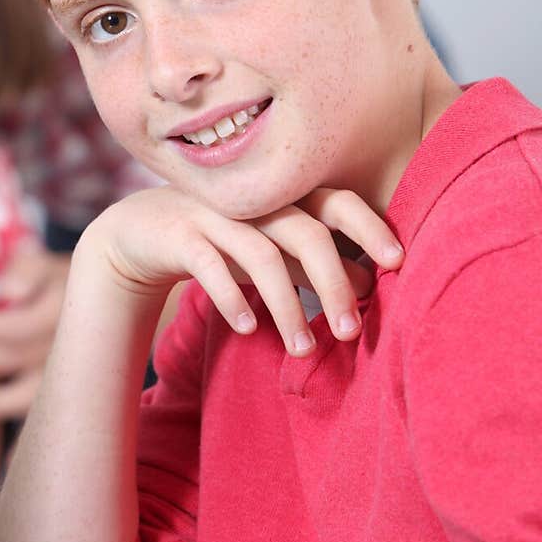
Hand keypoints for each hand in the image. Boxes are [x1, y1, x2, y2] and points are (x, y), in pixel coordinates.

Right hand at [85, 186, 403, 355]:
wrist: (143, 230)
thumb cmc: (223, 239)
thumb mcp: (273, 248)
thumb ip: (314, 262)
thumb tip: (370, 284)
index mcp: (283, 194)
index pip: (337, 201)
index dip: (369, 227)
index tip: (398, 262)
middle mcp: (253, 197)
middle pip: (306, 233)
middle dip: (334, 284)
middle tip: (351, 334)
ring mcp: (214, 212)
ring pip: (261, 255)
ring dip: (286, 306)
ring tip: (302, 348)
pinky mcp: (179, 233)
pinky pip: (209, 264)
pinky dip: (230, 297)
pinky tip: (247, 327)